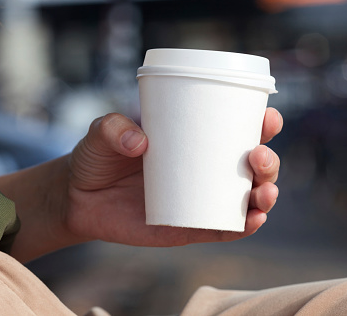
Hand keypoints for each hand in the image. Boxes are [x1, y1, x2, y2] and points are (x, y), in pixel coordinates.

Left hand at [65, 108, 281, 246]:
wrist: (78, 198)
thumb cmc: (96, 158)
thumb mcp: (101, 132)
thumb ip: (114, 128)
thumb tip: (141, 143)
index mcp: (190, 140)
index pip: (234, 129)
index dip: (260, 123)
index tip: (268, 117)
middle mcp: (202, 169)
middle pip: (250, 166)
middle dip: (267, 161)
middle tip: (257, 155)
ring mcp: (198, 200)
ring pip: (245, 198)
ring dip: (265, 193)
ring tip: (263, 190)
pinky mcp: (188, 228)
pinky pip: (224, 229)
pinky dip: (244, 226)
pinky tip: (254, 219)